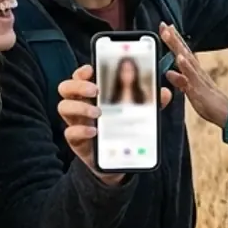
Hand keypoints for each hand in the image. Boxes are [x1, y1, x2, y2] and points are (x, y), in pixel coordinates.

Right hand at [57, 64, 170, 183]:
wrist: (117, 159)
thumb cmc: (122, 128)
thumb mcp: (137, 113)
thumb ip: (149, 102)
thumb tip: (164, 92)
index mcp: (92, 94)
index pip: (80, 76)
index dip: (82, 70)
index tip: (91, 69)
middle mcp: (80, 104)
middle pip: (66, 87)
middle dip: (78, 85)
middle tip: (96, 89)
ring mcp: (76, 122)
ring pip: (63, 107)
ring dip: (80, 106)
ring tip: (98, 112)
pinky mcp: (76, 140)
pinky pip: (69, 132)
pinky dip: (81, 130)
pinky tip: (94, 131)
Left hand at [160, 23, 227, 128]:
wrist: (226, 113)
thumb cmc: (208, 101)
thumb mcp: (190, 89)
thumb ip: (180, 80)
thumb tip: (169, 72)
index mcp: (193, 71)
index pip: (182, 52)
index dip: (174, 39)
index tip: (165, 26)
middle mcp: (196, 71)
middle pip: (183, 51)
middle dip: (173, 37)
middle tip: (163, 24)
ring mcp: (198, 78)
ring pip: (186, 59)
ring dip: (176, 45)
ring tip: (168, 33)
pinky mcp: (199, 89)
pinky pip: (191, 77)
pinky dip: (185, 66)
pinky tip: (179, 57)